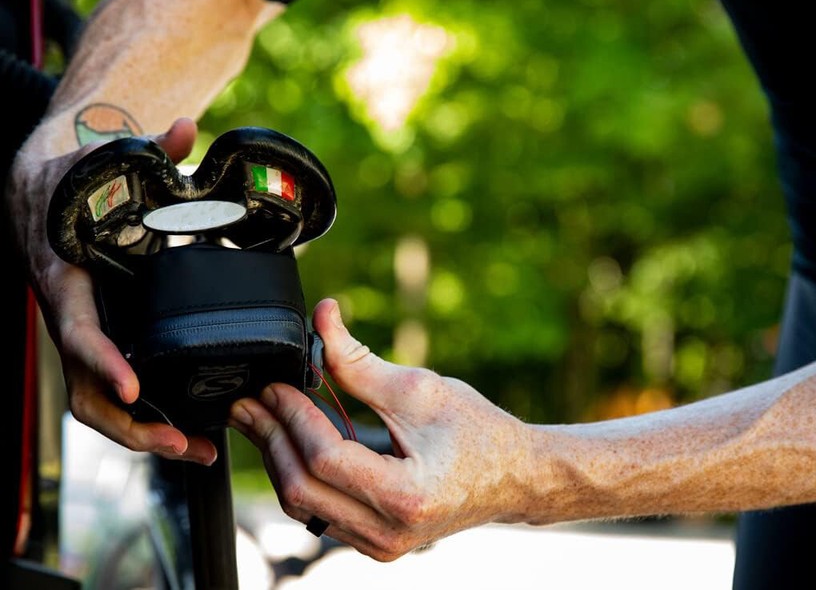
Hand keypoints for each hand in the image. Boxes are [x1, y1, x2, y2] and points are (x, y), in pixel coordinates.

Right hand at [5, 117, 216, 463]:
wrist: (36, 192)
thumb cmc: (70, 183)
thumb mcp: (102, 165)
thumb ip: (148, 152)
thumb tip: (183, 128)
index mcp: (67, 279)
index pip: (78, 330)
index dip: (104, 362)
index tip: (136, 388)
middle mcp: (71, 316)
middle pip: (87, 388)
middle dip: (132, 424)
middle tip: (184, 442)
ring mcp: (82, 335)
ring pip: (97, 401)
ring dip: (142, 434)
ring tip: (196, 450)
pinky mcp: (99, 342)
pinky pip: (111, 392)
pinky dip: (143, 417)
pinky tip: (184, 431)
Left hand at [229, 298, 536, 560]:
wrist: (514, 475)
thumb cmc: (478, 432)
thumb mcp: (420, 389)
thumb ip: (360, 361)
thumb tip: (322, 320)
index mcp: (406, 497)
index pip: (325, 458)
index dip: (294, 417)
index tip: (277, 384)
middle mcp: (388, 533)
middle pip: (301, 490)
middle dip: (271, 439)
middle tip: (251, 401)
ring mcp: (380, 545)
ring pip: (304, 507)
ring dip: (279, 458)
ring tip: (260, 418)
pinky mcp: (375, 541)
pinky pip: (321, 512)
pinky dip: (301, 475)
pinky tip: (290, 443)